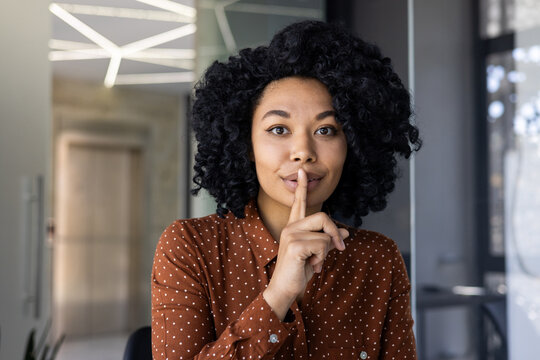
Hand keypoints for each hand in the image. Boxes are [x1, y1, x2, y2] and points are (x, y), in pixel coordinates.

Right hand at [263, 169, 348, 319]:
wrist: (285, 289)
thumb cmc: (299, 271)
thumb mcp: (317, 254)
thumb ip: (327, 241)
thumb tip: (346, 234)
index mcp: (294, 227)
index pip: (299, 204)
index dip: (302, 188)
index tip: (302, 172)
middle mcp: (291, 227)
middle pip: (323, 217)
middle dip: (335, 233)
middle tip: (339, 249)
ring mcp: (291, 235)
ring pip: (325, 235)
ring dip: (326, 252)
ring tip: (315, 263)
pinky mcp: (295, 245)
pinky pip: (322, 245)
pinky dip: (322, 259)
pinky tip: (312, 266)